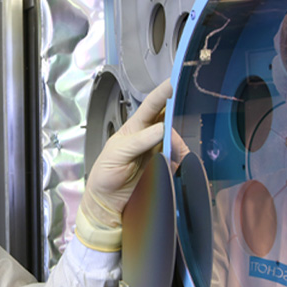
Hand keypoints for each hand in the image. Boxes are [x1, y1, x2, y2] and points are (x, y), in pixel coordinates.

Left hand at [75, 79, 171, 250]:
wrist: (108, 203)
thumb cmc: (105, 175)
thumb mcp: (117, 154)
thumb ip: (138, 141)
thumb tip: (161, 129)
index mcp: (135, 128)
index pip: (152, 105)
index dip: (163, 92)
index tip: (174, 82)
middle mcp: (149, 136)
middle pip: (170, 119)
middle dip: (177, 119)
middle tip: (177, 129)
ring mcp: (159, 151)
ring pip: (177, 139)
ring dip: (179, 145)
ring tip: (172, 156)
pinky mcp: (166, 167)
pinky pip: (180, 159)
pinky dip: (182, 160)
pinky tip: (177, 165)